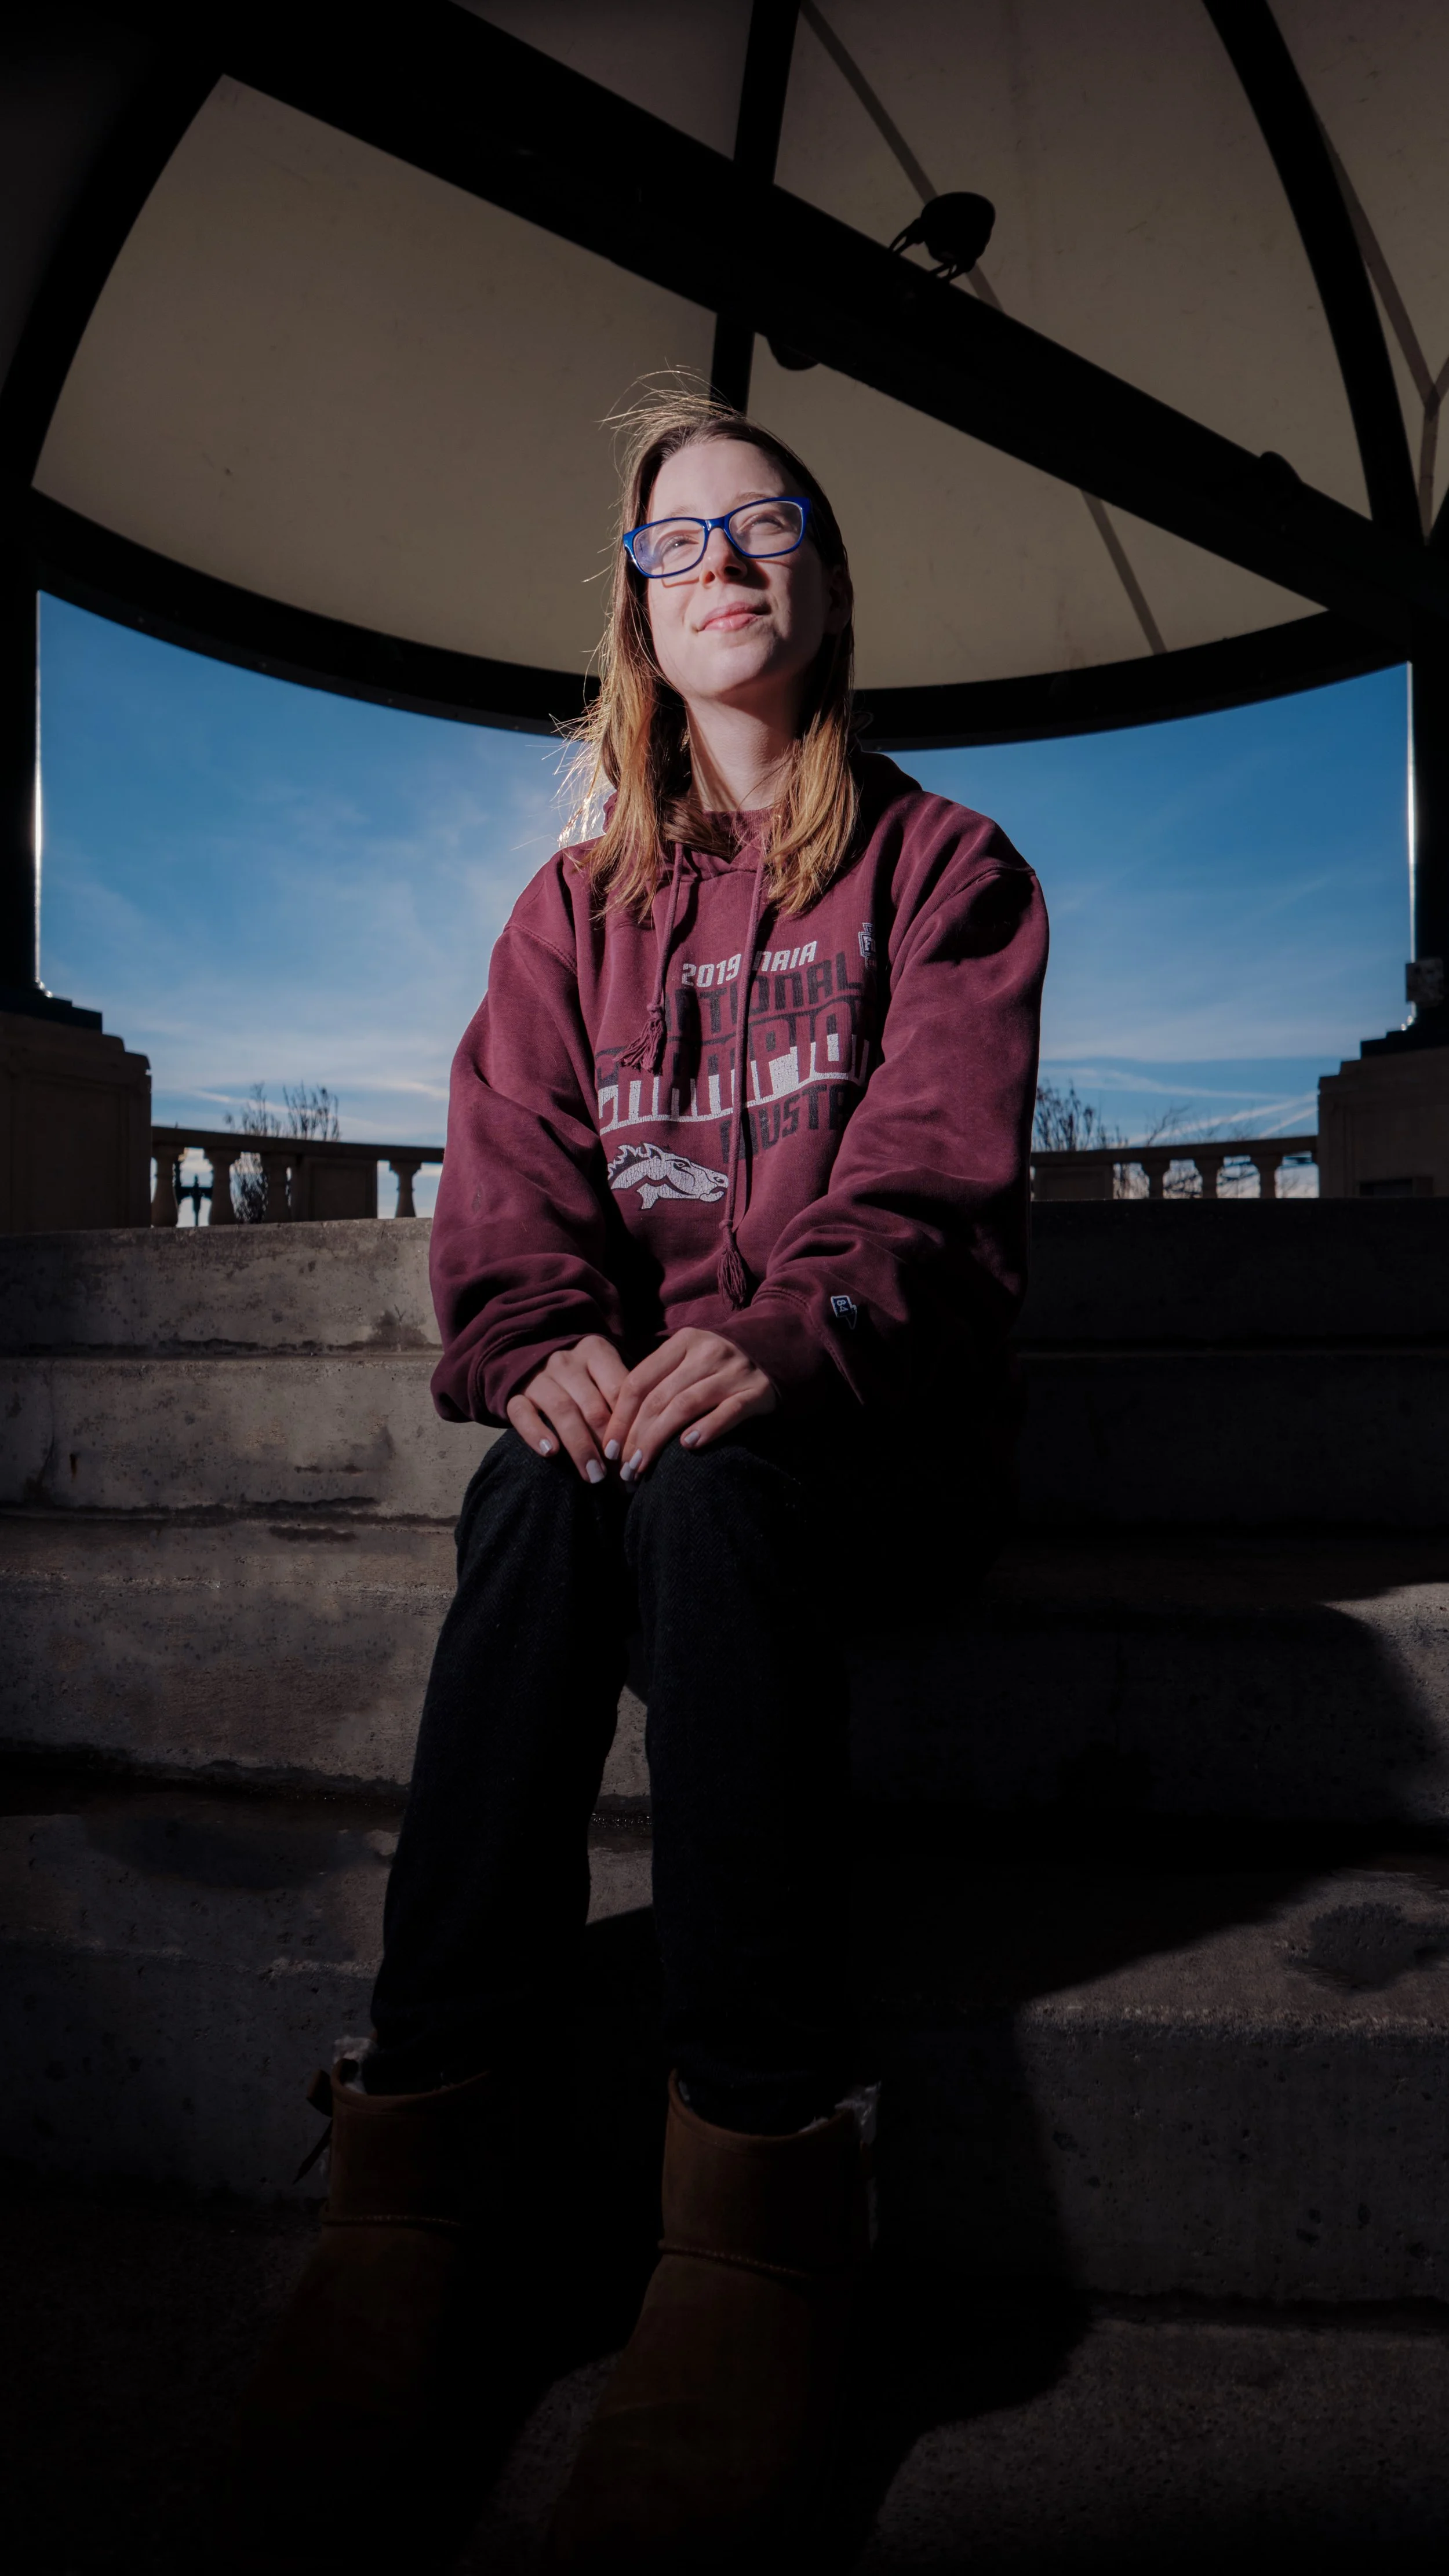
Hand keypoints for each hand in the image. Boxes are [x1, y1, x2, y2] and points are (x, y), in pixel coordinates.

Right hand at [506, 1335, 628, 1482]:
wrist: (535, 1367)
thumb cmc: (586, 1382)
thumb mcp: (608, 1380)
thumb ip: (627, 1403)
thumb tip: (650, 1447)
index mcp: (596, 1351)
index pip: (619, 1390)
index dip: (630, 1427)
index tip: (638, 1456)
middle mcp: (566, 1361)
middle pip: (592, 1406)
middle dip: (608, 1444)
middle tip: (621, 1476)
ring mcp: (539, 1377)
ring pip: (561, 1410)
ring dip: (580, 1446)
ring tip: (594, 1475)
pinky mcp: (515, 1395)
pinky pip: (522, 1414)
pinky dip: (536, 1433)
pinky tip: (551, 1453)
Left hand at [603, 1328, 776, 1481]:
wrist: (776, 1352)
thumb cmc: (717, 1367)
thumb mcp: (687, 1362)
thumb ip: (657, 1382)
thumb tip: (616, 1429)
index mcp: (683, 1342)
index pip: (639, 1381)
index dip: (620, 1417)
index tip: (609, 1449)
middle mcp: (707, 1351)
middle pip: (659, 1398)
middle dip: (636, 1437)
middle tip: (624, 1468)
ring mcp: (734, 1371)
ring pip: (686, 1406)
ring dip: (659, 1441)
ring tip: (643, 1467)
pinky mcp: (757, 1391)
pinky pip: (728, 1412)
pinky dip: (707, 1429)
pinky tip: (689, 1446)